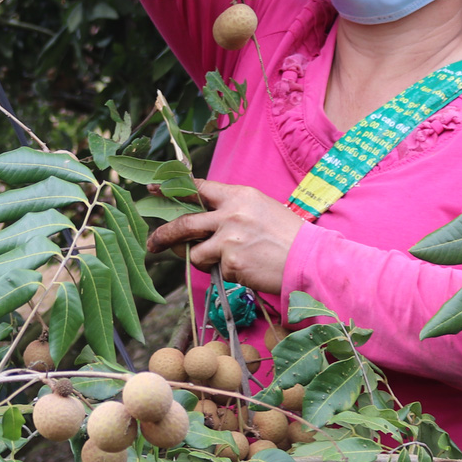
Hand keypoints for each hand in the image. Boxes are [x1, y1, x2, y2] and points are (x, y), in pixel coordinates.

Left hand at [144, 179, 305, 296]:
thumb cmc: (287, 235)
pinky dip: (225, 272)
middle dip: (163, 235)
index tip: (152, 191)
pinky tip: (246, 268)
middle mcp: (231, 214)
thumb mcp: (260, 209)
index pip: (198, 188)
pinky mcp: (231, 263)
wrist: (309, 259)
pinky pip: (215, 270)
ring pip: (194, 252)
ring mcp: (229, 239)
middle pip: (184, 223)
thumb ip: (231, 209)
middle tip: (153, 244)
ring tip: (223, 260)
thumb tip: (200, 221)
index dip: (173, 189)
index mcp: (239, 195)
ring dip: (200, 259)